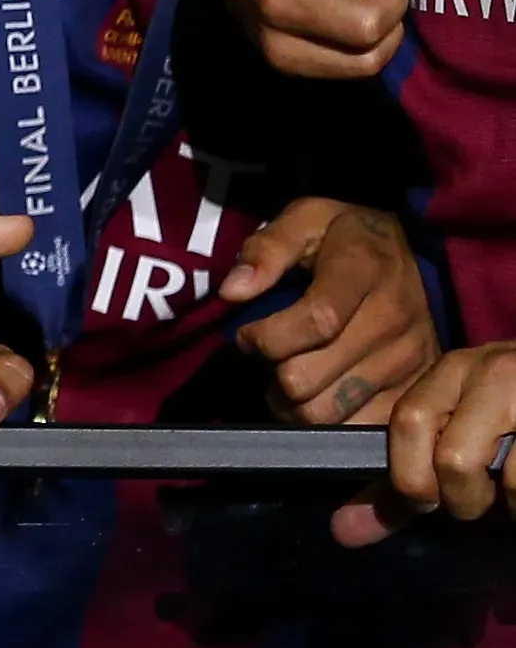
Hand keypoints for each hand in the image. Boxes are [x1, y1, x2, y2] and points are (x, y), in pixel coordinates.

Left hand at [227, 196, 432, 427]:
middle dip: (271, 370)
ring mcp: (410, 360)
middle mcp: (394, 318)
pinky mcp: (415, 390)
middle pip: (309, 375)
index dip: (267, 337)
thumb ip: (266, 249)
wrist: (411, 255)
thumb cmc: (344, 237)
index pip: (316, 321)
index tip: (245, 335)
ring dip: (291, 402)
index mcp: (365, 270)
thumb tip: (232, 292)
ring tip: (287, 375)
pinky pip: (356, 428)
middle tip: (267, 357)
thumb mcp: (304, 219)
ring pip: (326, 410)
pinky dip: (325, 421)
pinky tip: (317, 394)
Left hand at [343, 340, 515, 545]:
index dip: (411, 477)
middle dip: (462, 500)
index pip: (408, 422)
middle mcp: (491, 372)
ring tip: (513, 493)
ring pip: (509, 482)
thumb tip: (343, 532)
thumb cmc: (509, 418)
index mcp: (451, 371)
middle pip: (453, 460)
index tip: (428, 499)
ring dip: (509, 508)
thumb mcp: (456, 431)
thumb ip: (403, 481)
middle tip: (481, 499)